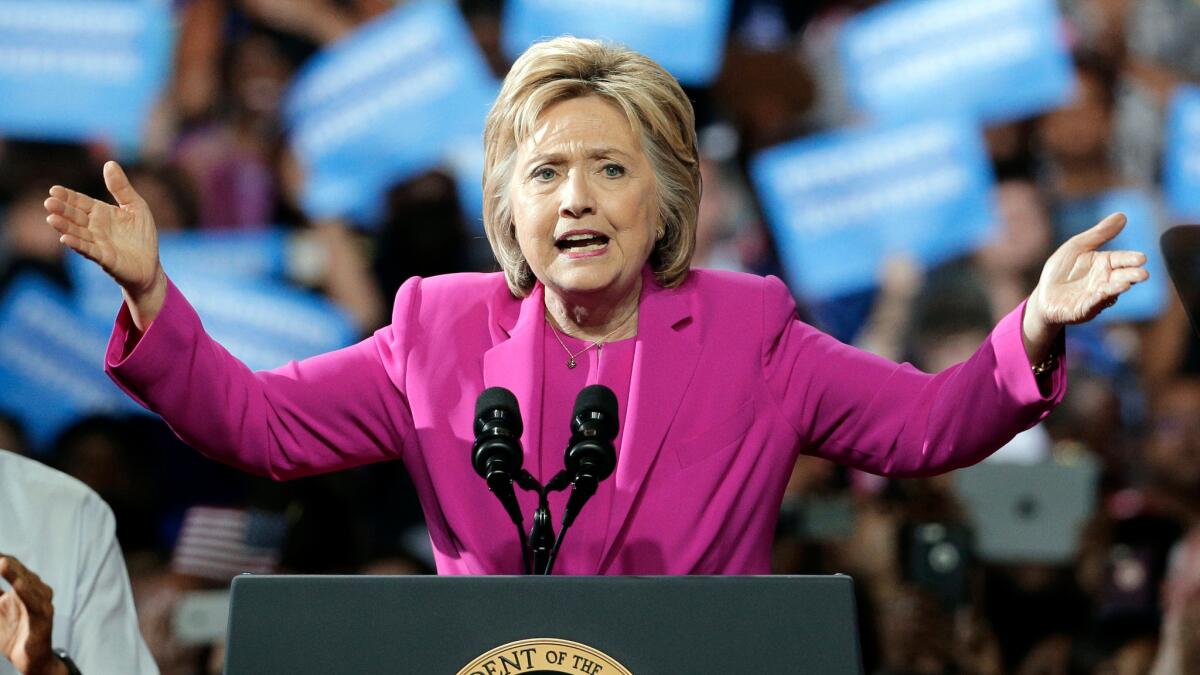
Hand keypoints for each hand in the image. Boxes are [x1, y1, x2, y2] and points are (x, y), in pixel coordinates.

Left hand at [0, 555, 65, 674]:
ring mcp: (42, 604)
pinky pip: (35, 604)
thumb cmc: (12, 632)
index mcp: (25, 587)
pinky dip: (27, 593)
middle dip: (3, 563)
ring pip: (29, 585)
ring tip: (2, 562)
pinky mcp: (43, 619)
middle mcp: (36, 591)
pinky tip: (19, 585)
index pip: (11, 565)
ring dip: (14, 574)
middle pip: (19, 572)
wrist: (28, 660)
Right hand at [44, 161, 166, 330]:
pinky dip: (78, 245)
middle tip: (49, 202)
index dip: (68, 197)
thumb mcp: (136, 206)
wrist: (150, 265)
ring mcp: (97, 243)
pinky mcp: (104, 258)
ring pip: (77, 233)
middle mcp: (94, 227)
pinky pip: (89, 250)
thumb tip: (109, 163)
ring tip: (51, 219)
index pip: (80, 202)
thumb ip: (121, 187)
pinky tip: (66, 239)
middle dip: (62, 210)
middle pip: (74, 216)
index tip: (54, 190)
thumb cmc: (141, 235)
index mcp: (100, 213)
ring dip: (64, 227)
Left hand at [1023, 212, 1148, 362]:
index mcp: (1105, 264)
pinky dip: (1096, 301)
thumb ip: (1099, 234)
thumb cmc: (1063, 269)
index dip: (1131, 259)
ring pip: (1109, 293)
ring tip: (1125, 284)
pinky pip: (1091, 306)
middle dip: (1132, 276)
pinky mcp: (1083, 310)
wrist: (1044, 294)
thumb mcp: (1077, 246)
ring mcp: (1096, 297)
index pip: (1121, 259)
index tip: (1141, 258)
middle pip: (1121, 277)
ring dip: (1117, 289)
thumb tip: (1122, 215)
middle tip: (1143, 274)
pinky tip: (1100, 295)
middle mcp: (1105, 281)